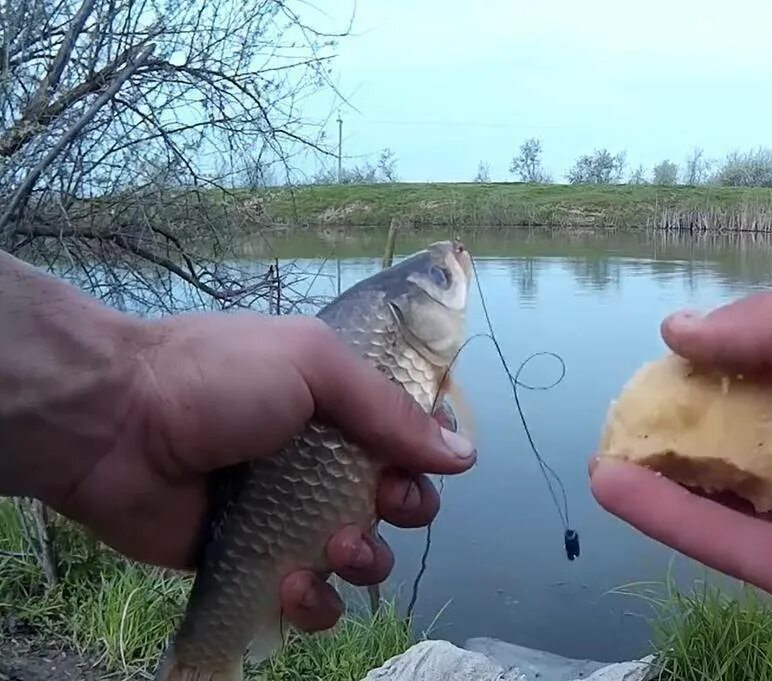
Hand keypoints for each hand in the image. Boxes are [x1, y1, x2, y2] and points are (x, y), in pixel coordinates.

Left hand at [47, 311, 475, 633]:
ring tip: (334, 549)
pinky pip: (308, 599)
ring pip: (361, 556)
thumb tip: (464, 455)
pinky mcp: (252, 564)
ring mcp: (287, 515)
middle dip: (404, 511)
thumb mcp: (312, 364)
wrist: (110, 423)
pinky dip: (316, 604)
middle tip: (379, 505)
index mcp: (337, 406)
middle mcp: (320, 462)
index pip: (408, 438)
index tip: (422, 464)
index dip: (427, 457)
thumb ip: (388, 410)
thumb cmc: (213, 377)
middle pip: (397, 502)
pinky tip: (295, 587)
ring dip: (365, 561)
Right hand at [591, 277, 771, 668]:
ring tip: (608, 447)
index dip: (733, 367)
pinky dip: (673, 519)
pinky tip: (616, 486)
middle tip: (633, 408)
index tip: (675, 355)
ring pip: (739, 500)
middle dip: (696, 425)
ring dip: (671, 474)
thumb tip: (682, 326)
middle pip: (760, 443)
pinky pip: (737, 548)